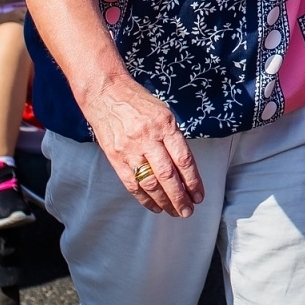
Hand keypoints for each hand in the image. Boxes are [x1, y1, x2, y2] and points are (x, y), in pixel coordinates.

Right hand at [82, 77, 204, 216]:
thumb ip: (174, 137)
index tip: (199, 195)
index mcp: (165, 124)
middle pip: (167, 175)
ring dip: (164, 201)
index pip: (183, 159)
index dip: (193, 181)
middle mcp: (148, 138)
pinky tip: (154, 206)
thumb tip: (185, 167)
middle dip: (180, 197)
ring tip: (174, 212)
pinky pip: (131, 183)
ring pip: (150, 183)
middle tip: (188, 211)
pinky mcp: (115, 157)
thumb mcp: (164, 112)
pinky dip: (144, 198)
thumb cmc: (138, 102)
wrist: (106, 93)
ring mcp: (130, 149)